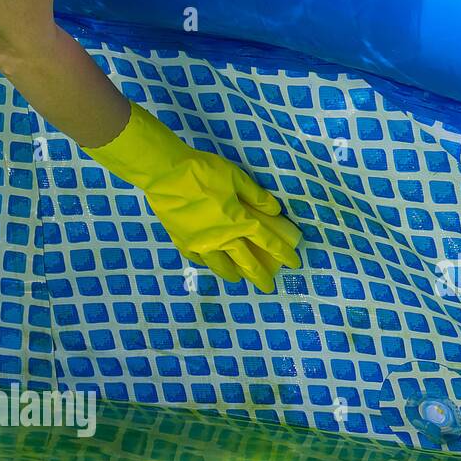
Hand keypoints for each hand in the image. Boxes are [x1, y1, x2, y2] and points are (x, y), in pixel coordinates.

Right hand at [143, 150, 302, 292]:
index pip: (268, 242)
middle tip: (267, 287)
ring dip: (234, 275)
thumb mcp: (237, 177)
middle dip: (260, 276)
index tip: (295, 264)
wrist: (166, 175)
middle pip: (247, 263)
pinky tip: (211, 264)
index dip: (284, 254)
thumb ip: (257, 196)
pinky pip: (200, 260)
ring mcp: (202, 245)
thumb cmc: (204, 172)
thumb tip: (275, 211)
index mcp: (240, 222)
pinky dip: (208, 264)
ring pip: (222, 266)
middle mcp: (223, 240)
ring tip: (239, 279)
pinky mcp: (183, 243)